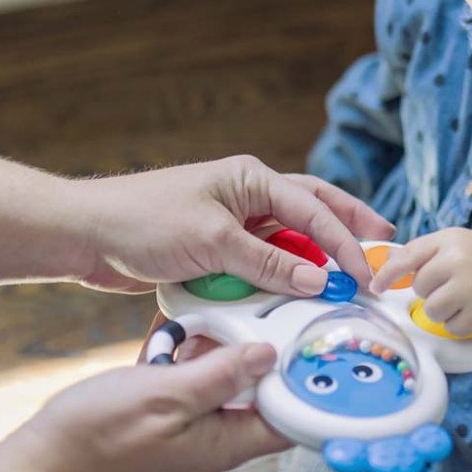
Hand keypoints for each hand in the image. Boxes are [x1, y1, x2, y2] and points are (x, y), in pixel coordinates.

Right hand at [15, 343, 288, 471]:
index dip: (300, 385)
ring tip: (206, 325)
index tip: (304, 345)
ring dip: (216, 358)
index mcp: (222, 447)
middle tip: (246, 321)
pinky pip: (191, 393)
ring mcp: (188, 440)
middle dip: (254, 359)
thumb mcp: (167, 393)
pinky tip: (177, 339)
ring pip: (222, 391)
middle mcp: (212, 448)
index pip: (286, 422)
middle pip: (256, 399)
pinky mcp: (165, 430)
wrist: (39, 465)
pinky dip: (188, 365)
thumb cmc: (98, 434)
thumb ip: (222, 376)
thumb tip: (269, 357)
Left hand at [72, 155, 394, 295]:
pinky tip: (298, 292)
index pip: (314, 209)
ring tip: (347, 276)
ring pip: (291, 239)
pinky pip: (265, 262)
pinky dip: (283, 277)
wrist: (86, 236)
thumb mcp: (213, 243)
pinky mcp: (222, 247)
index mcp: (253, 179)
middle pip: (314, 210)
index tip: (365, 273)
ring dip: (316, 258)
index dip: (345, 242)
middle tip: (384, 245)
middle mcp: (250, 196)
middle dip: (350, 227)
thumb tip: (318, 282)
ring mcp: (236, 221)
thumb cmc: (144, 222)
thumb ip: (269, 263)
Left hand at [369, 227, 471, 335]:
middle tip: (447, 282)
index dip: (387, 275)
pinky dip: (456, 322)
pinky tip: (468, 308)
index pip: (408, 258)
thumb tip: (386, 262)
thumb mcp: (449, 241)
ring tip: (457, 297)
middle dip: (428, 289)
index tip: (375, 287)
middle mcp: (459, 263)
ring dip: (440, 309)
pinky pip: (450, 327)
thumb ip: (419, 251)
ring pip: (432, 310)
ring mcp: (470, 290)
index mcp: (448, 241)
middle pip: (419, 287)